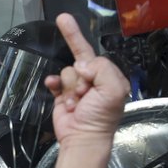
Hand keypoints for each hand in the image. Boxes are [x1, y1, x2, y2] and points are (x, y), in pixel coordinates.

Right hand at [44, 14, 129, 146]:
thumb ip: (102, 68)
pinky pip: (55, 79)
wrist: (82, 139)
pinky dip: (54, 83)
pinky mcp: (61, 94)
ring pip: (67, 71)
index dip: (86, 58)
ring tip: (75, 103)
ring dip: (69, 87)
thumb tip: (80, 65)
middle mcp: (94, 80)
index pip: (95, 57)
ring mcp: (77, 87)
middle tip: (67, 35)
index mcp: (109, 78)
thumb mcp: (113, 89)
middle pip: (79, 60)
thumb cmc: (101, 116)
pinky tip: (54, 87)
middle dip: (78, 73)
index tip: (66, 29)